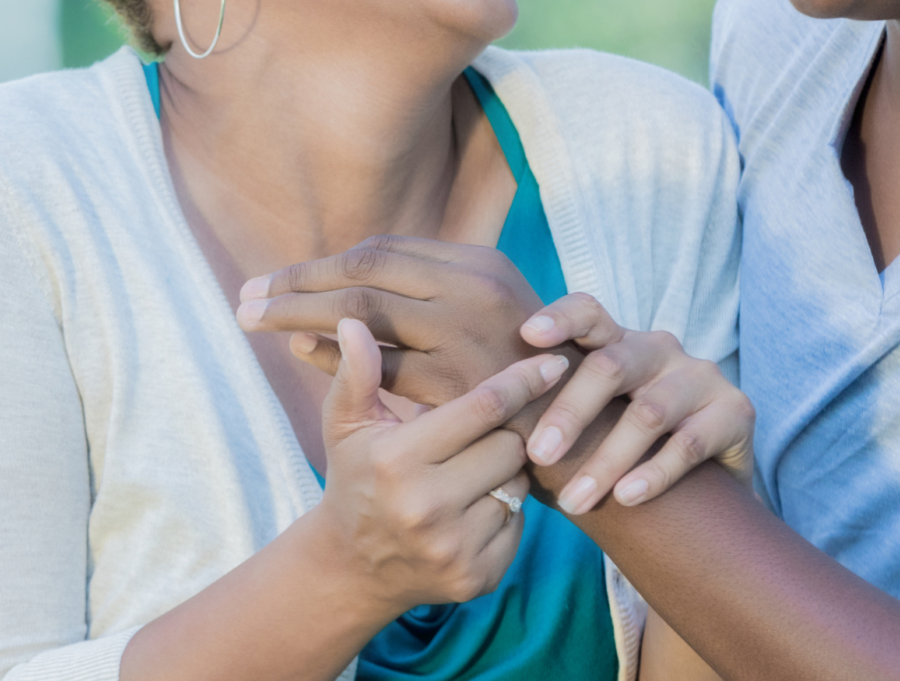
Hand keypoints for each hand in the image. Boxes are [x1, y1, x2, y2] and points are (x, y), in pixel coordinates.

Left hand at [236, 236, 548, 408]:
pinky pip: (383, 367)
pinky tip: (302, 353)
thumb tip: (346, 283)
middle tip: (243, 297)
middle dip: (296, 283)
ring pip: (365, 312)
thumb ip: (429, 291)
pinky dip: (338, 356)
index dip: (322, 263)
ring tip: (251, 318)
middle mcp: (474, 288)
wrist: (581, 434)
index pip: (381, 250)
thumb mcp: (484, 315)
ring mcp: (469, 335)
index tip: (274, 278)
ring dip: (301, 313)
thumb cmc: (521, 374)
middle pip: (364, 272)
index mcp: (477, 263)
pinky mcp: (463, 385)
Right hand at [311, 319, 570, 611]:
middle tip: (484, 430)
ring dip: (507, 470)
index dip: (522, 380)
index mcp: (398, 461)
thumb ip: (358, 374)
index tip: (553, 360)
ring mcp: (455, 548)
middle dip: (506, 431)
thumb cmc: (356, 478)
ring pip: (519, 484)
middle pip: (511, 445)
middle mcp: (428, 507)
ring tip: (473, 468)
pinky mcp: (477, 577)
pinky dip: (504, 510)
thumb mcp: (346, 425)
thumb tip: (354, 323)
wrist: (354, 567)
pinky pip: (518, 525)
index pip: (482, 409)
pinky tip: (474, 506)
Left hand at [517, 294, 753, 514]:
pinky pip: (688, 443)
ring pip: (647, 412)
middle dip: (569, 412)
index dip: (560, 318)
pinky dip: (653, 474)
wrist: (707, 491)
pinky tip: (627, 498)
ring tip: (576, 501)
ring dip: (607, 460)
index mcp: (620, 343)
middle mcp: (660, 349)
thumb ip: (551, 417)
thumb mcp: (592, 426)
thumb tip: (485, 431)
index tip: (526, 336)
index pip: (589, 313)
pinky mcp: (735, 411)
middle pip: (610, 366)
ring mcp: (701, 376)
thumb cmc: (625, 453)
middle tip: (538, 455)